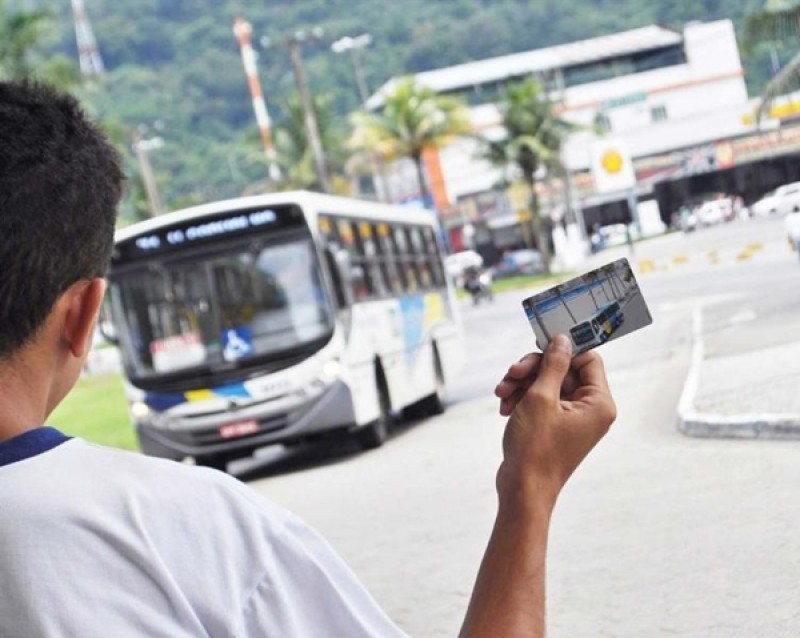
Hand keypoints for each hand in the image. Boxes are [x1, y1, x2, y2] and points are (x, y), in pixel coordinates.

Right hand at [493, 334, 615, 504]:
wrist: (522, 489)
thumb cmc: (536, 449)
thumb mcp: (541, 398)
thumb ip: (553, 365)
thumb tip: (562, 341)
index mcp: (599, 403)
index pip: (588, 359)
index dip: (563, 350)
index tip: (538, 343)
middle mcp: (591, 410)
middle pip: (563, 370)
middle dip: (532, 370)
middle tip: (511, 373)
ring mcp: (573, 419)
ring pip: (547, 384)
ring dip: (522, 384)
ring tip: (502, 394)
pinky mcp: (556, 426)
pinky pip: (541, 400)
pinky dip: (522, 399)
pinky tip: (505, 407)